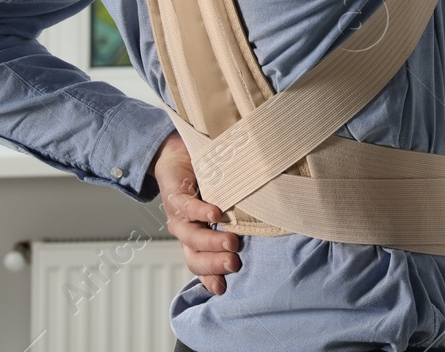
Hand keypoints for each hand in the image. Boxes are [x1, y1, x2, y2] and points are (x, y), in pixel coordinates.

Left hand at [152, 132, 239, 295]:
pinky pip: (186, 207)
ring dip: (211, 241)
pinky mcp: (175, 195)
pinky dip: (201, 211)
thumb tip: (269, 231)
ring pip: (191, 236)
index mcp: (196, 239)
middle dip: (215, 263)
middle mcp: (186, 231)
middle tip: (235, 263)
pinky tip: (215, 213)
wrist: (177, 156)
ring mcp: (179, 215)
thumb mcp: (223, 205)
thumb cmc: (206, 182)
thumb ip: (237, 221)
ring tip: (231, 242)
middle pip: (195, 257)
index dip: (209, 277)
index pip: (200, 264)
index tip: (223, 289)